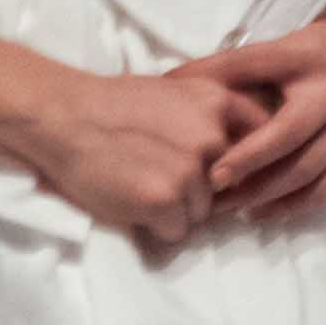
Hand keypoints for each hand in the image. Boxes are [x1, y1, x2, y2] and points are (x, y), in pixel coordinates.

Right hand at [0, 65, 263, 252]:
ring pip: (202, 213)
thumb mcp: (177, 92)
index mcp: (220, 103)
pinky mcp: (166, 201)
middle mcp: (214, 137)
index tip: (227, 172)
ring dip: (177, 209)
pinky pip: (176, 232)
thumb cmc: (113, 105)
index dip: (243, 164)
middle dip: (202, 188)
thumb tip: (243, 150)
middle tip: (161, 172)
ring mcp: (191, 171)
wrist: (63, 116)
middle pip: (228, 187)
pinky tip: (131, 200)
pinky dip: (156, 226)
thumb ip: (213, 117)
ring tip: (141, 182)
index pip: (262, 144)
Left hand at [179, 0, 325, 229]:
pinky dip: (294, 205)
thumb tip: (175, 83)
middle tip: (211, 188)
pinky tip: (263, 213)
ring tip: (228, 207)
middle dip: (251, 165)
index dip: (228, 100)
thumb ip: (234, 67)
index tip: (201, 141)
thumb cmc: (322, 49)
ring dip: (267, 193)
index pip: (258, 76)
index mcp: (306, 60)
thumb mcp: (282, 46)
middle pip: (291, 138)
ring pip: (309, 170)